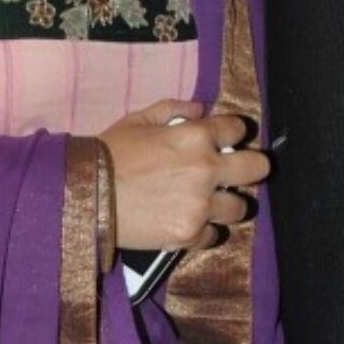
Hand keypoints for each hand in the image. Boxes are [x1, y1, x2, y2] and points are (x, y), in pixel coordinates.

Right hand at [99, 98, 269, 254]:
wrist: (85, 196)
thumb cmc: (110, 153)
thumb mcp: (138, 119)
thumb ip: (173, 108)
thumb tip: (200, 108)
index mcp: (196, 136)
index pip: (238, 129)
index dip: (234, 133)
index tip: (227, 139)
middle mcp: (207, 169)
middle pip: (257, 168)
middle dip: (252, 167)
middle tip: (239, 172)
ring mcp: (201, 205)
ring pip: (241, 207)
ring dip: (228, 203)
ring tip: (211, 202)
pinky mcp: (190, 234)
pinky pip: (215, 235)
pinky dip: (205, 230)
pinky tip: (190, 222)